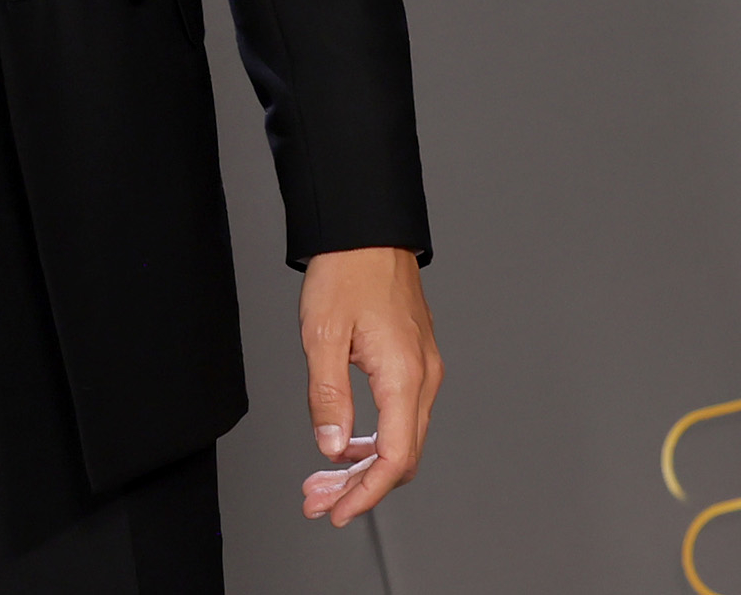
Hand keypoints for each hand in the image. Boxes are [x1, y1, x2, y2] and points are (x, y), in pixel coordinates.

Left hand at [297, 246, 439, 526]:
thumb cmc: (347, 270)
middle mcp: (423, 378)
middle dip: (359, 487)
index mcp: (404, 376)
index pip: (393, 458)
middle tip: (317, 500)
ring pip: (401, 439)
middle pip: (400, 457)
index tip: (336, 511)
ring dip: (363, 466)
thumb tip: (330, 446)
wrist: (367, 230)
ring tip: (323, 479)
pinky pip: (401, 417)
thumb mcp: (321, 334)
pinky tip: (345, 444)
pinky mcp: (415, 361)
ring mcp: (424, 370)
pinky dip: (373, 440)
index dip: (365, 494)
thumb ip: (327, 395)